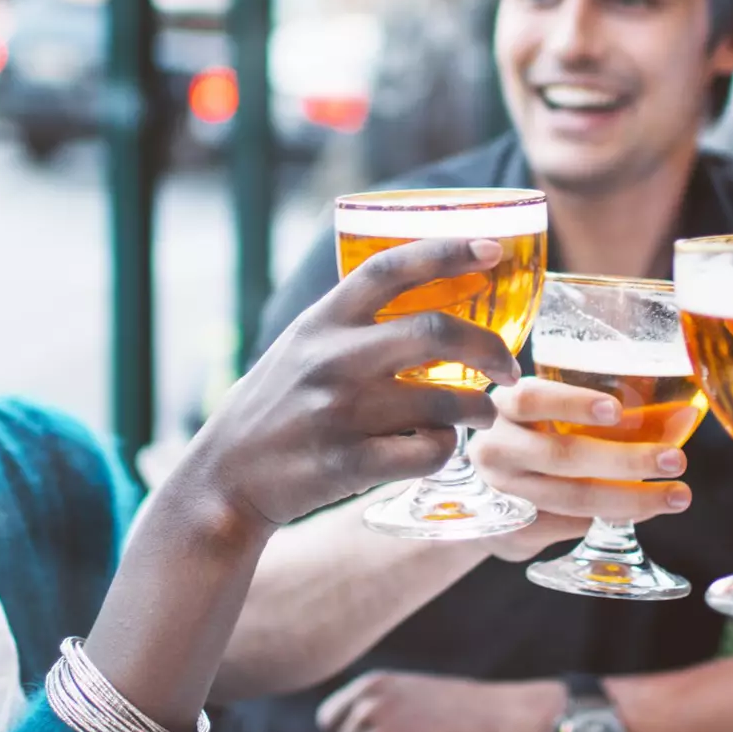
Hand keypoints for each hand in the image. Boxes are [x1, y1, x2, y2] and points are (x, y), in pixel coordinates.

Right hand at [177, 238, 522, 529]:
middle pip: (435, 331)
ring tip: (482, 414)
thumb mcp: (298, 349)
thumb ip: (349, 325)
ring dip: (479, 408)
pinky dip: (445, 450)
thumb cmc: (272, 411)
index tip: (493, 249)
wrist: (223, 482)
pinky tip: (437, 449)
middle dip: (489, 347)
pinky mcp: (348, 463)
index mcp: (320, 322)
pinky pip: (429, 452)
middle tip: (509, 365)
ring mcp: (339, 412)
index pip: (389, 268)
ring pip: (444, 401)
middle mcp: (330, 359)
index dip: (447, 251)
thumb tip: (424, 298)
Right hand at [468, 379, 690, 559]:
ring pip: (571, 499)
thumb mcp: (550, 417)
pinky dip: (611, 519)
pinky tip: (642, 511)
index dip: (572, 403)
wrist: (479, 498)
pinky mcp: (511, 530)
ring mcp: (501, 493)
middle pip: (560, 455)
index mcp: (504, 408)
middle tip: (676, 460)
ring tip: (675, 496)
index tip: (616, 409)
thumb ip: (606, 415)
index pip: (531, 399)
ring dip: (629, 499)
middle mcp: (496, 449)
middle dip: (626, 459)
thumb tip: (685, 417)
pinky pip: (569, 526)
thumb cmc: (530, 440)